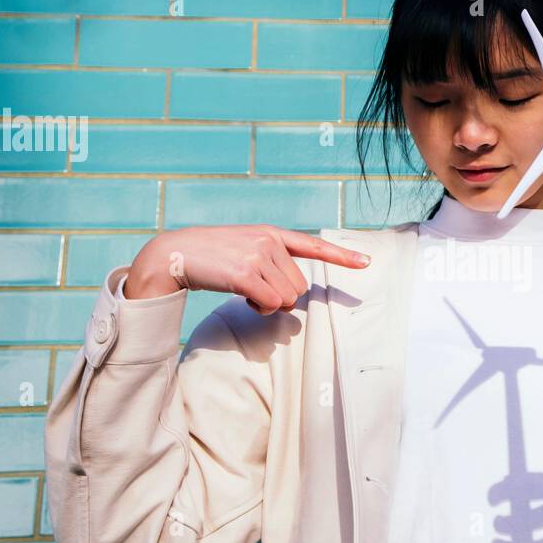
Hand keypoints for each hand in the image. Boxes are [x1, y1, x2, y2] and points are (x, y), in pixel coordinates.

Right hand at [125, 224, 370, 312]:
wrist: (175, 254)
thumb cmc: (211, 258)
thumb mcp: (244, 250)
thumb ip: (270, 263)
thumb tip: (289, 297)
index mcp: (272, 234)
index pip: (313, 244)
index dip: (342, 256)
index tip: (367, 262)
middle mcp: (269, 241)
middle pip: (299, 287)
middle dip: (279, 297)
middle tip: (253, 290)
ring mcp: (257, 256)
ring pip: (286, 299)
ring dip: (267, 305)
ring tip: (244, 291)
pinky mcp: (245, 273)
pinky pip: (269, 304)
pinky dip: (257, 308)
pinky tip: (239, 297)